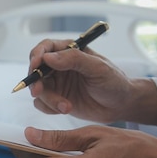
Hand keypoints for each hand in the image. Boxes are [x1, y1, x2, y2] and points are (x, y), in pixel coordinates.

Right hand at [27, 39, 156, 124]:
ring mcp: (57, 83)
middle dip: (36, 82)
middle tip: (39, 92)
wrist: (121, 105)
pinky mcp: (56, 99)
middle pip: (36, 70)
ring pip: (38, 89)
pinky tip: (66, 109)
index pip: (45, 48)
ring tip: (67, 107)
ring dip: (48, 99)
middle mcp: (59, 66)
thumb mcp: (98, 68)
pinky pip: (41, 104)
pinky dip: (49, 108)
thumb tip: (48, 57)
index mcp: (69, 51)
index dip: (36, 55)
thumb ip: (74, 59)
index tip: (35, 65)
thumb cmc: (114, 82)